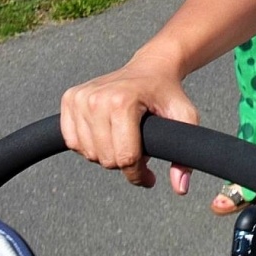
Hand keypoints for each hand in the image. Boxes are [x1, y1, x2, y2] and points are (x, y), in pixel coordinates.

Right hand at [60, 52, 200, 190]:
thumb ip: (184, 154)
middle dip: (125, 163)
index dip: (139, 174)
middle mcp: (96, 98)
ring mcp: (80, 98)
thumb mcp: (185, 118)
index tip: (149, 174)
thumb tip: (180, 188)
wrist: (150, 67)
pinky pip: (72, 142)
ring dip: (108, 154)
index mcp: (122, 102)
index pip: (125, 158)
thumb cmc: (167, 93)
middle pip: (106, 159)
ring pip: (88, 154)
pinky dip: (89, 145)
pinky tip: (106, 133)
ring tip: (125, 138)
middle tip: (139, 148)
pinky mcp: (69, 99)